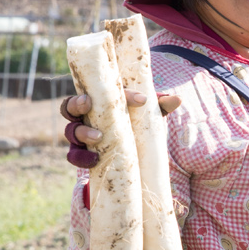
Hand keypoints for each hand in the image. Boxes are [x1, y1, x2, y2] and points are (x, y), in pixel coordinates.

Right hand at [61, 90, 180, 168]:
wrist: (132, 152)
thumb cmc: (137, 124)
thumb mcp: (149, 115)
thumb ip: (161, 105)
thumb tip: (177, 100)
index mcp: (100, 100)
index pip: (102, 90)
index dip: (121, 93)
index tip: (141, 99)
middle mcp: (86, 115)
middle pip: (71, 105)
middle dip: (77, 103)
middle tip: (88, 103)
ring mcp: (81, 135)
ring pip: (71, 130)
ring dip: (82, 132)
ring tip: (98, 136)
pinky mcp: (82, 154)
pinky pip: (73, 156)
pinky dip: (81, 157)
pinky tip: (94, 159)